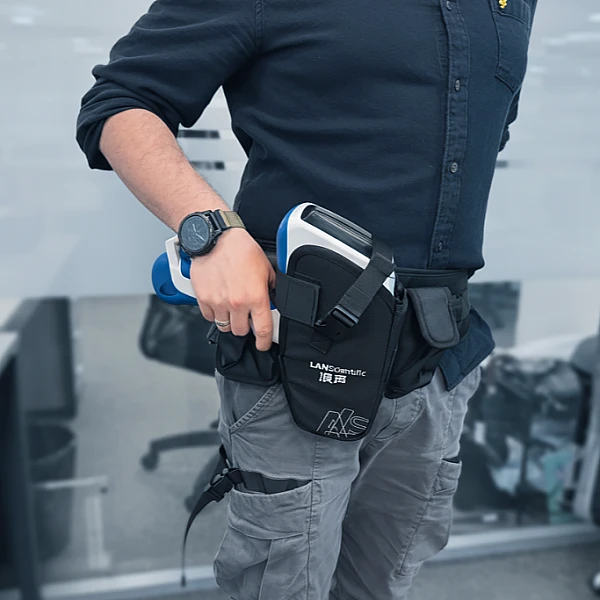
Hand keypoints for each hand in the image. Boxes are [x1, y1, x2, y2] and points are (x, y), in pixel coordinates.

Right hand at [190, 228, 275, 350]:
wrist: (216, 239)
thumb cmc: (240, 249)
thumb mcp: (266, 268)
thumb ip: (270, 287)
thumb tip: (273, 299)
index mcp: (256, 297)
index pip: (263, 330)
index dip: (265, 342)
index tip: (263, 345)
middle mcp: (237, 303)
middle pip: (240, 331)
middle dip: (244, 326)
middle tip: (245, 316)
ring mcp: (218, 303)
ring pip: (224, 326)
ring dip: (229, 321)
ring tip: (231, 307)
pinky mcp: (203, 299)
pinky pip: (209, 317)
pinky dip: (214, 313)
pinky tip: (218, 302)